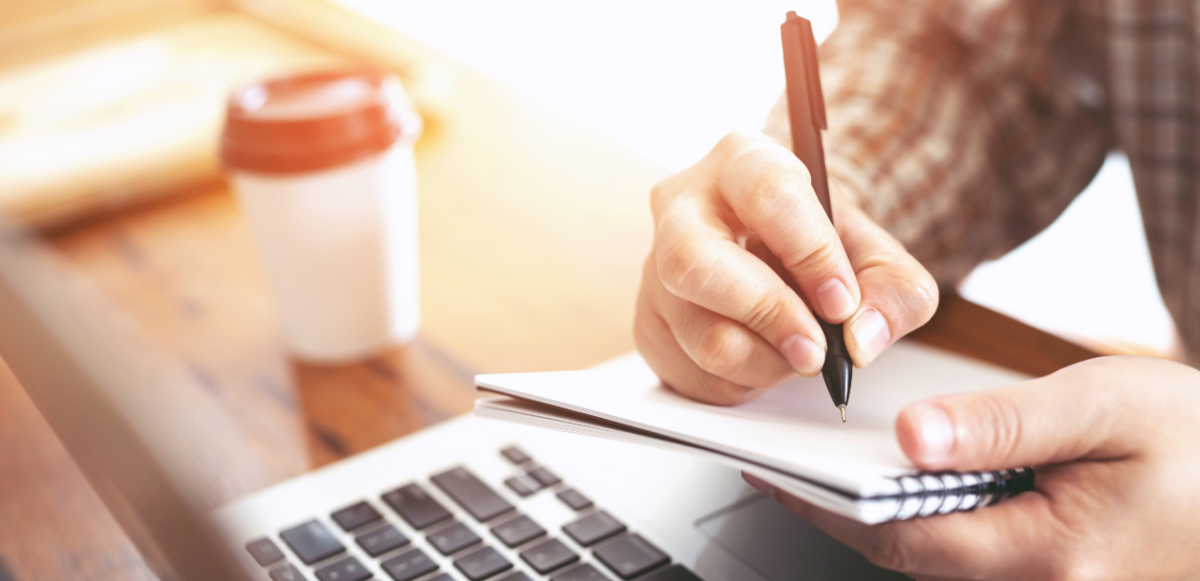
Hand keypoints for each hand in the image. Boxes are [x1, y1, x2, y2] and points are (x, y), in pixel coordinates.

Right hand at [634, 131, 937, 403]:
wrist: (779, 254)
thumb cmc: (819, 245)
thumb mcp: (877, 256)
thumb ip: (894, 292)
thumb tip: (861, 338)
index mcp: (742, 161)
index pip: (768, 196)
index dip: (811, 255)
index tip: (842, 303)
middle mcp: (683, 205)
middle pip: (696, 263)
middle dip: (768, 316)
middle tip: (816, 349)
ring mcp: (656, 266)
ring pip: (701, 333)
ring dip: (766, 361)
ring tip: (798, 352)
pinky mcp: (649, 321)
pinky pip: (693, 371)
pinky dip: (744, 380)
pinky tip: (764, 356)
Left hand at [745, 356, 1199, 580]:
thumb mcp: (1104, 406)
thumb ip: (1003, 425)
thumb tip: (910, 438)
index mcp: (1052, 553)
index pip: (901, 539)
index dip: (828, 508)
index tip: (776, 473)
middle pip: (914, 557)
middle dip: (847, 513)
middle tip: (792, 466)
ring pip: (943, 561)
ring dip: (888, 517)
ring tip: (839, 467)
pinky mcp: (1061, 580)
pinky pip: (977, 556)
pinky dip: (934, 521)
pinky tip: (917, 481)